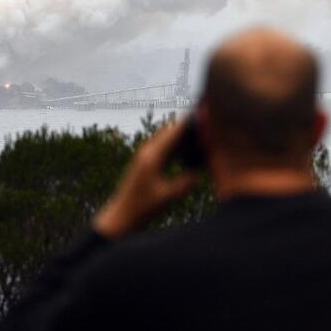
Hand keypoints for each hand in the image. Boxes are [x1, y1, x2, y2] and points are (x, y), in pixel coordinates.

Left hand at [93, 121, 196, 238]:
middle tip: (208, 125)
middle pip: (171, 131)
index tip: (204, 113)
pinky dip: (178, 147)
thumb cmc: (142, 208)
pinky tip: (189, 153)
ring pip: (168, 139)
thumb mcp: (167, 197)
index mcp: (152, 155)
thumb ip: (185, 183)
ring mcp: (146, 156)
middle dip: (188, 127)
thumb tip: (200, 172)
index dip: (189, 122)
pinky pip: (165, 148)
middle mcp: (148, 151)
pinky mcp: (146, 163)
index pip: (174, 131)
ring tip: (202, 137)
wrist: (122, 216)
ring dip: (183, 137)